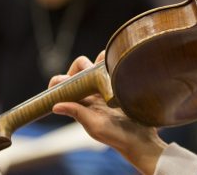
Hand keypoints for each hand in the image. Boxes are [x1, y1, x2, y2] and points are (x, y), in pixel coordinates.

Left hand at [49, 52, 166, 173]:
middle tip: (95, 75)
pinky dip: (113, 62)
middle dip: (83, 66)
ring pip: (96, 63)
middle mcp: (90, 91)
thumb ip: (77, 113)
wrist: (141, 136)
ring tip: (108, 70)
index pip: (61, 82)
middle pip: (79, 67)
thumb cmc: (117, 135)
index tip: (70, 81)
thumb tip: (55, 106)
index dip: (61, 79)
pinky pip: (113, 65)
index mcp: (79, 101)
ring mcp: (105, 85)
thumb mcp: (95, 126)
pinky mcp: (120, 82)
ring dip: (100, 61)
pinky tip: (119, 67)